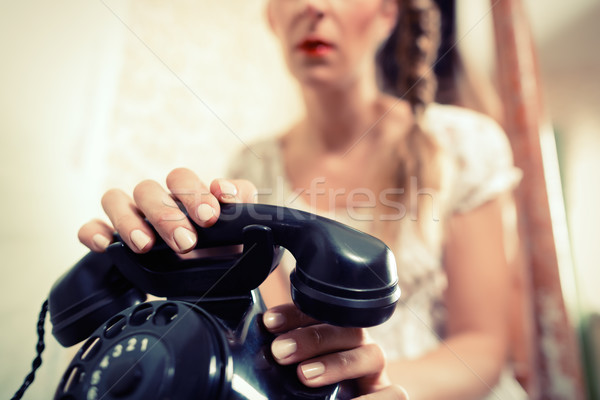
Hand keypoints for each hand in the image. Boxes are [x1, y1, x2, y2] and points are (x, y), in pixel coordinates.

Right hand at [77, 167, 257, 252]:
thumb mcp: (242, 230)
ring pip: (115, 199)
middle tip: (186, 242)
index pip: (182, 179)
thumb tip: (232, 194)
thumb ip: (245, 206)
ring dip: (129, 220)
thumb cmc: (223, 249)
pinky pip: (92, 228)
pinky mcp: (112, 240)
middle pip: (149, 189)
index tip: (211, 216)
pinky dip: (95, 233)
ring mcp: (132, 219)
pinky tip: (106, 246)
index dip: (195, 193)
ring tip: (146, 245)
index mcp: (186, 195)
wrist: (207, 281)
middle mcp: (157, 202)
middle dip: (167, 215)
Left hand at [263, 303, 408, 399]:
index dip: (295, 315)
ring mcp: (376, 372)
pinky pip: (394, 394)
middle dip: (312, 338)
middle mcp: (358, 347)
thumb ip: (282, 364)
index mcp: (333, 336)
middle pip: (344, 329)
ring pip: (370, 354)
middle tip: (281, 351)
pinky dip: (372, 399)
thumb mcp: (292, 376)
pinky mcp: (392, 395)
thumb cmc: (315, 391)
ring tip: (306, 375)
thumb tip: (261, 352)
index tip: (269, 322)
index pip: (318, 315)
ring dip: (337, 363)